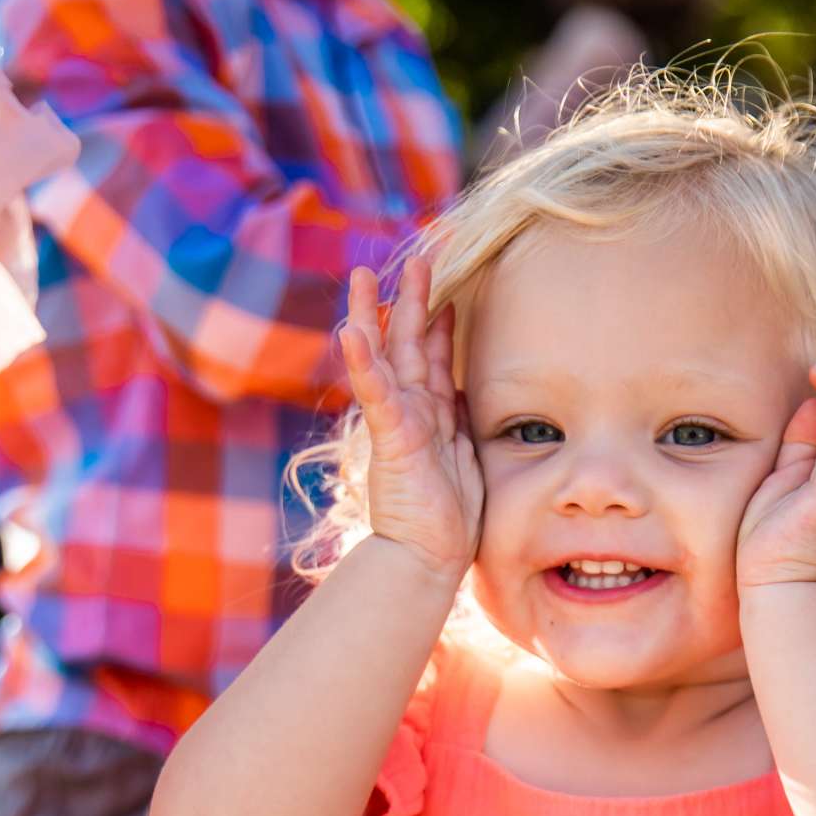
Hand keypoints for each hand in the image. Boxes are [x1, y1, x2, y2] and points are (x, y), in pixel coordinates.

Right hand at [341, 257, 483, 583]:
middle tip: (417, 257)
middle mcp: (412, 413)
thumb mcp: (465, 459)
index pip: (433, 358)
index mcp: (432, 416)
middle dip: (412, 300)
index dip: (439, 322)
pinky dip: (363, 362)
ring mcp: (397, 423)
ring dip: (374, 315)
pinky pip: (374, 394)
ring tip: (364, 276)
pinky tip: (350, 330)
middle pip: (408, 344)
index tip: (448, 287)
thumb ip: (460, 423)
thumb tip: (463, 393)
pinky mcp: (390, 439)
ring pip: (384, 358)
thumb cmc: (448, 520)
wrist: (429, 559)